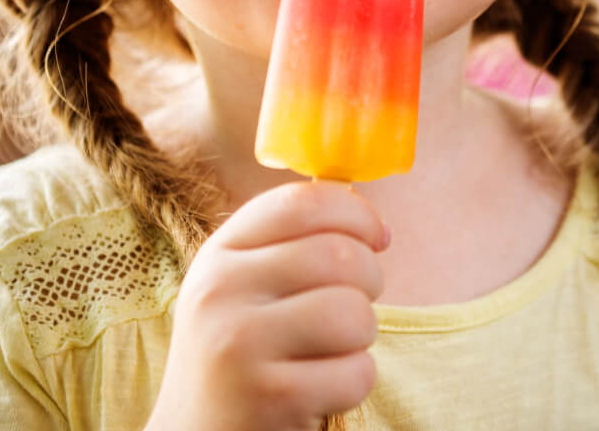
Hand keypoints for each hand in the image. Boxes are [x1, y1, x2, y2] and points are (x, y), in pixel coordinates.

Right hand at [147, 181, 388, 430]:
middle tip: (354, 306)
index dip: (358, 214)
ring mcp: (241, 344)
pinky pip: (357, 372)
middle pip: (339, 255)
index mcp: (220, 254)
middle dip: (370, 280)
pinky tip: (320, 390)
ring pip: (354, 313)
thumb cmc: (238, 353)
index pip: (304, 203)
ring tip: (333, 350)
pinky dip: (354, 383)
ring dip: (362, 336)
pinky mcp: (270, 397)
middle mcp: (222, 291)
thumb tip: (374, 225)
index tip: (378, 238)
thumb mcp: (242, 286)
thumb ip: (292, 244)